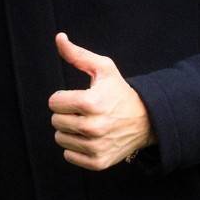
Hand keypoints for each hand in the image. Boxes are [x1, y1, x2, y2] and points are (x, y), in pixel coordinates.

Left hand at [48, 32, 152, 170]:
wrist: (146, 120)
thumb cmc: (119, 91)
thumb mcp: (103, 68)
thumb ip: (77, 54)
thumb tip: (59, 37)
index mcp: (92, 103)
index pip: (54, 102)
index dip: (62, 97)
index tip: (76, 97)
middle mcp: (94, 127)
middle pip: (56, 121)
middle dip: (65, 114)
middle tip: (83, 111)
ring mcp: (96, 147)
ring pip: (60, 139)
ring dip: (69, 131)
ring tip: (86, 123)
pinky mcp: (98, 162)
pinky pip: (69, 156)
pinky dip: (75, 148)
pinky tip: (89, 138)